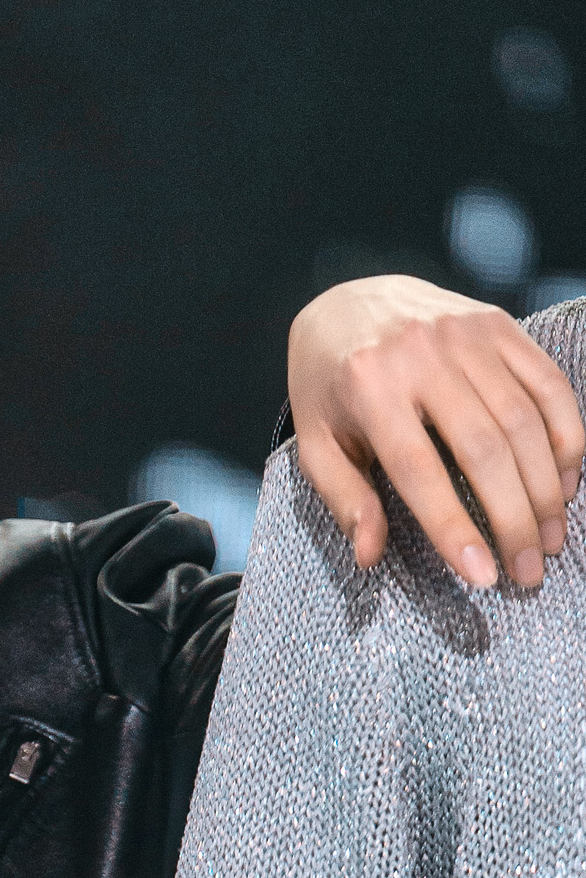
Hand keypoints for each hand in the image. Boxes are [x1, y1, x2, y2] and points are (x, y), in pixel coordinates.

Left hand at [288, 276, 583, 591]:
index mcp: (368, 388)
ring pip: (523, 420)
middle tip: (527, 572)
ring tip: (550, 538)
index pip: (420, 471)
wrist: (345, 302)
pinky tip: (565, 481)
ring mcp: (465, 335)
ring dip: (545, 487)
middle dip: (513, 519)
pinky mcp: (498, 324)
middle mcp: (421, 355)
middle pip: (484, 449)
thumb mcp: (316, 443)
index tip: (482, 576)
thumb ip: (344, 498)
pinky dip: (567, 435)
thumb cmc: (328, 388)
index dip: (454, 528)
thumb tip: (370, 557)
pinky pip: (547, 383)